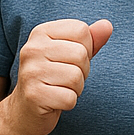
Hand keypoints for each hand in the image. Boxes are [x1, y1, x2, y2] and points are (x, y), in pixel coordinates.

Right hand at [7, 19, 112, 134]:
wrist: (26, 109)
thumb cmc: (54, 77)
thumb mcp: (71, 54)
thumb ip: (91, 39)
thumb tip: (107, 25)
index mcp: (41, 32)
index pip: (81, 30)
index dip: (85, 48)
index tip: (69, 59)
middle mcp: (31, 49)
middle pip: (80, 54)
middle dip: (82, 70)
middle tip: (65, 78)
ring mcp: (30, 72)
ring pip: (76, 77)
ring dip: (76, 88)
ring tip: (60, 88)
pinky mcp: (33, 95)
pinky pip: (70, 98)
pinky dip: (69, 103)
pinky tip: (55, 101)